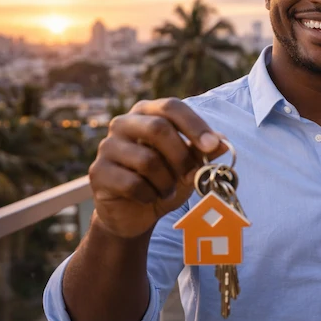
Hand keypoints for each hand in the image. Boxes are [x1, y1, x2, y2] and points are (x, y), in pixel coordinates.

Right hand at [88, 98, 225, 238]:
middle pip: (158, 128)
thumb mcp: (189, 165)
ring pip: (147, 160)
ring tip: (166, 190)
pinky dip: (149, 195)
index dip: (194, 125)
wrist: (135, 213)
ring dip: (166, 182)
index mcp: (147, 113)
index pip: (172, 107)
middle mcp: (123, 123)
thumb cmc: (164, 181)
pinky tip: (149, 198)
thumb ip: (203, 152)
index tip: (212, 146)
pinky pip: (133, 184)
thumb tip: (223, 142)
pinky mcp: (97, 172)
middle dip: (182, 157)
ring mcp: (107, 146)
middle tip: (191, 176)